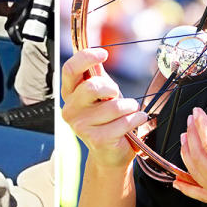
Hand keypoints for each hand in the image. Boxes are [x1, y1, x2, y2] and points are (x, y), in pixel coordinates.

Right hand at [60, 48, 147, 168]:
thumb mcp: (101, 94)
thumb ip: (97, 75)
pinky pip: (124, 122)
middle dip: (112, 88)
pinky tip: (136, 120)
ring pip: (113, 106)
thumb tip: (97, 53)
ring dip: (129, 106)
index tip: (103, 54)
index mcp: (69, 94)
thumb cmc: (107, 119)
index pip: (70, 70)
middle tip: (117, 96)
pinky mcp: (96, 139)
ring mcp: (81, 126)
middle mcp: (70, 109)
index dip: (86, 57)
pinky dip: (136, 119)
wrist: (110, 153)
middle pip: (91, 87)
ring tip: (130, 111)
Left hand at [175, 107, 206, 206]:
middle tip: (189, 120)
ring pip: (194, 172)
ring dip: (186, 153)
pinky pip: (199, 194)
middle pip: (198, 155)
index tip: (197, 113)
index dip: (202, 125)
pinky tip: (177, 182)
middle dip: (191, 135)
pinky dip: (186, 187)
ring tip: (183, 139)